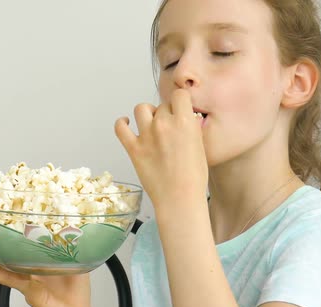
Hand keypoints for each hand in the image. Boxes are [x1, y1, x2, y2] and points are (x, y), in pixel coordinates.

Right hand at [0, 234, 96, 306]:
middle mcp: (31, 269)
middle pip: (8, 252)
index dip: (14, 233)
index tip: (7, 219)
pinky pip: (8, 278)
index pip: (24, 244)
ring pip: (2, 264)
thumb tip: (70, 228)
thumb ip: (71, 249)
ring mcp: (26, 279)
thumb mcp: (77, 263)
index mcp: (42, 261)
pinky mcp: (26, 289)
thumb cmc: (78, 293)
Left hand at [114, 89, 207, 205]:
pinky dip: (122, 123)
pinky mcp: (133, 148)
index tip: (180, 108)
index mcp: (184, 122)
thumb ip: (190, 128)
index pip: (179, 94)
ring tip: (151, 124)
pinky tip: (127, 124)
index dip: (180, 101)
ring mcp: (146, 136)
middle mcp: (164, 124)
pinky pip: (120, 127)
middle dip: (166, 113)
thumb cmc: (194, 178)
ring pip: (141, 109)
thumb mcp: (200, 146)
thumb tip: (184, 118)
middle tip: (169, 128)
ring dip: (147, 114)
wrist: (180, 199)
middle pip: (162, 105)